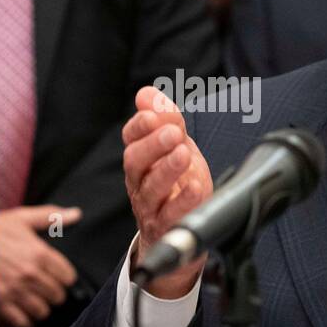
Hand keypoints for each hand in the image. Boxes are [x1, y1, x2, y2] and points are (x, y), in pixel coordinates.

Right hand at [0, 204, 81, 326]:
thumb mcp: (21, 218)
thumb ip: (50, 217)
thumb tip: (76, 214)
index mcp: (40, 253)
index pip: (69, 277)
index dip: (65, 277)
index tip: (58, 276)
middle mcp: (30, 274)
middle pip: (57, 296)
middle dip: (54, 293)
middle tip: (45, 289)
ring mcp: (15, 291)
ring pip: (42, 311)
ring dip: (40, 307)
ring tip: (33, 300)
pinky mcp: (0, 304)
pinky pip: (23, 322)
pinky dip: (24, 320)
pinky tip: (21, 311)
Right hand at [124, 86, 213, 298]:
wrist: (178, 233)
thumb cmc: (177, 186)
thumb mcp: (177, 148)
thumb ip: (167, 120)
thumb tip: (147, 93)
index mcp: (141, 159)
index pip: (131, 138)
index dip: (139, 126)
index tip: (152, 115)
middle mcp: (140, 182)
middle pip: (135, 161)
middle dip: (153, 145)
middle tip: (173, 133)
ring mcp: (150, 207)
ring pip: (150, 189)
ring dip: (167, 169)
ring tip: (183, 154)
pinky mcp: (166, 228)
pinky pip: (171, 216)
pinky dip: (183, 201)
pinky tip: (195, 187)